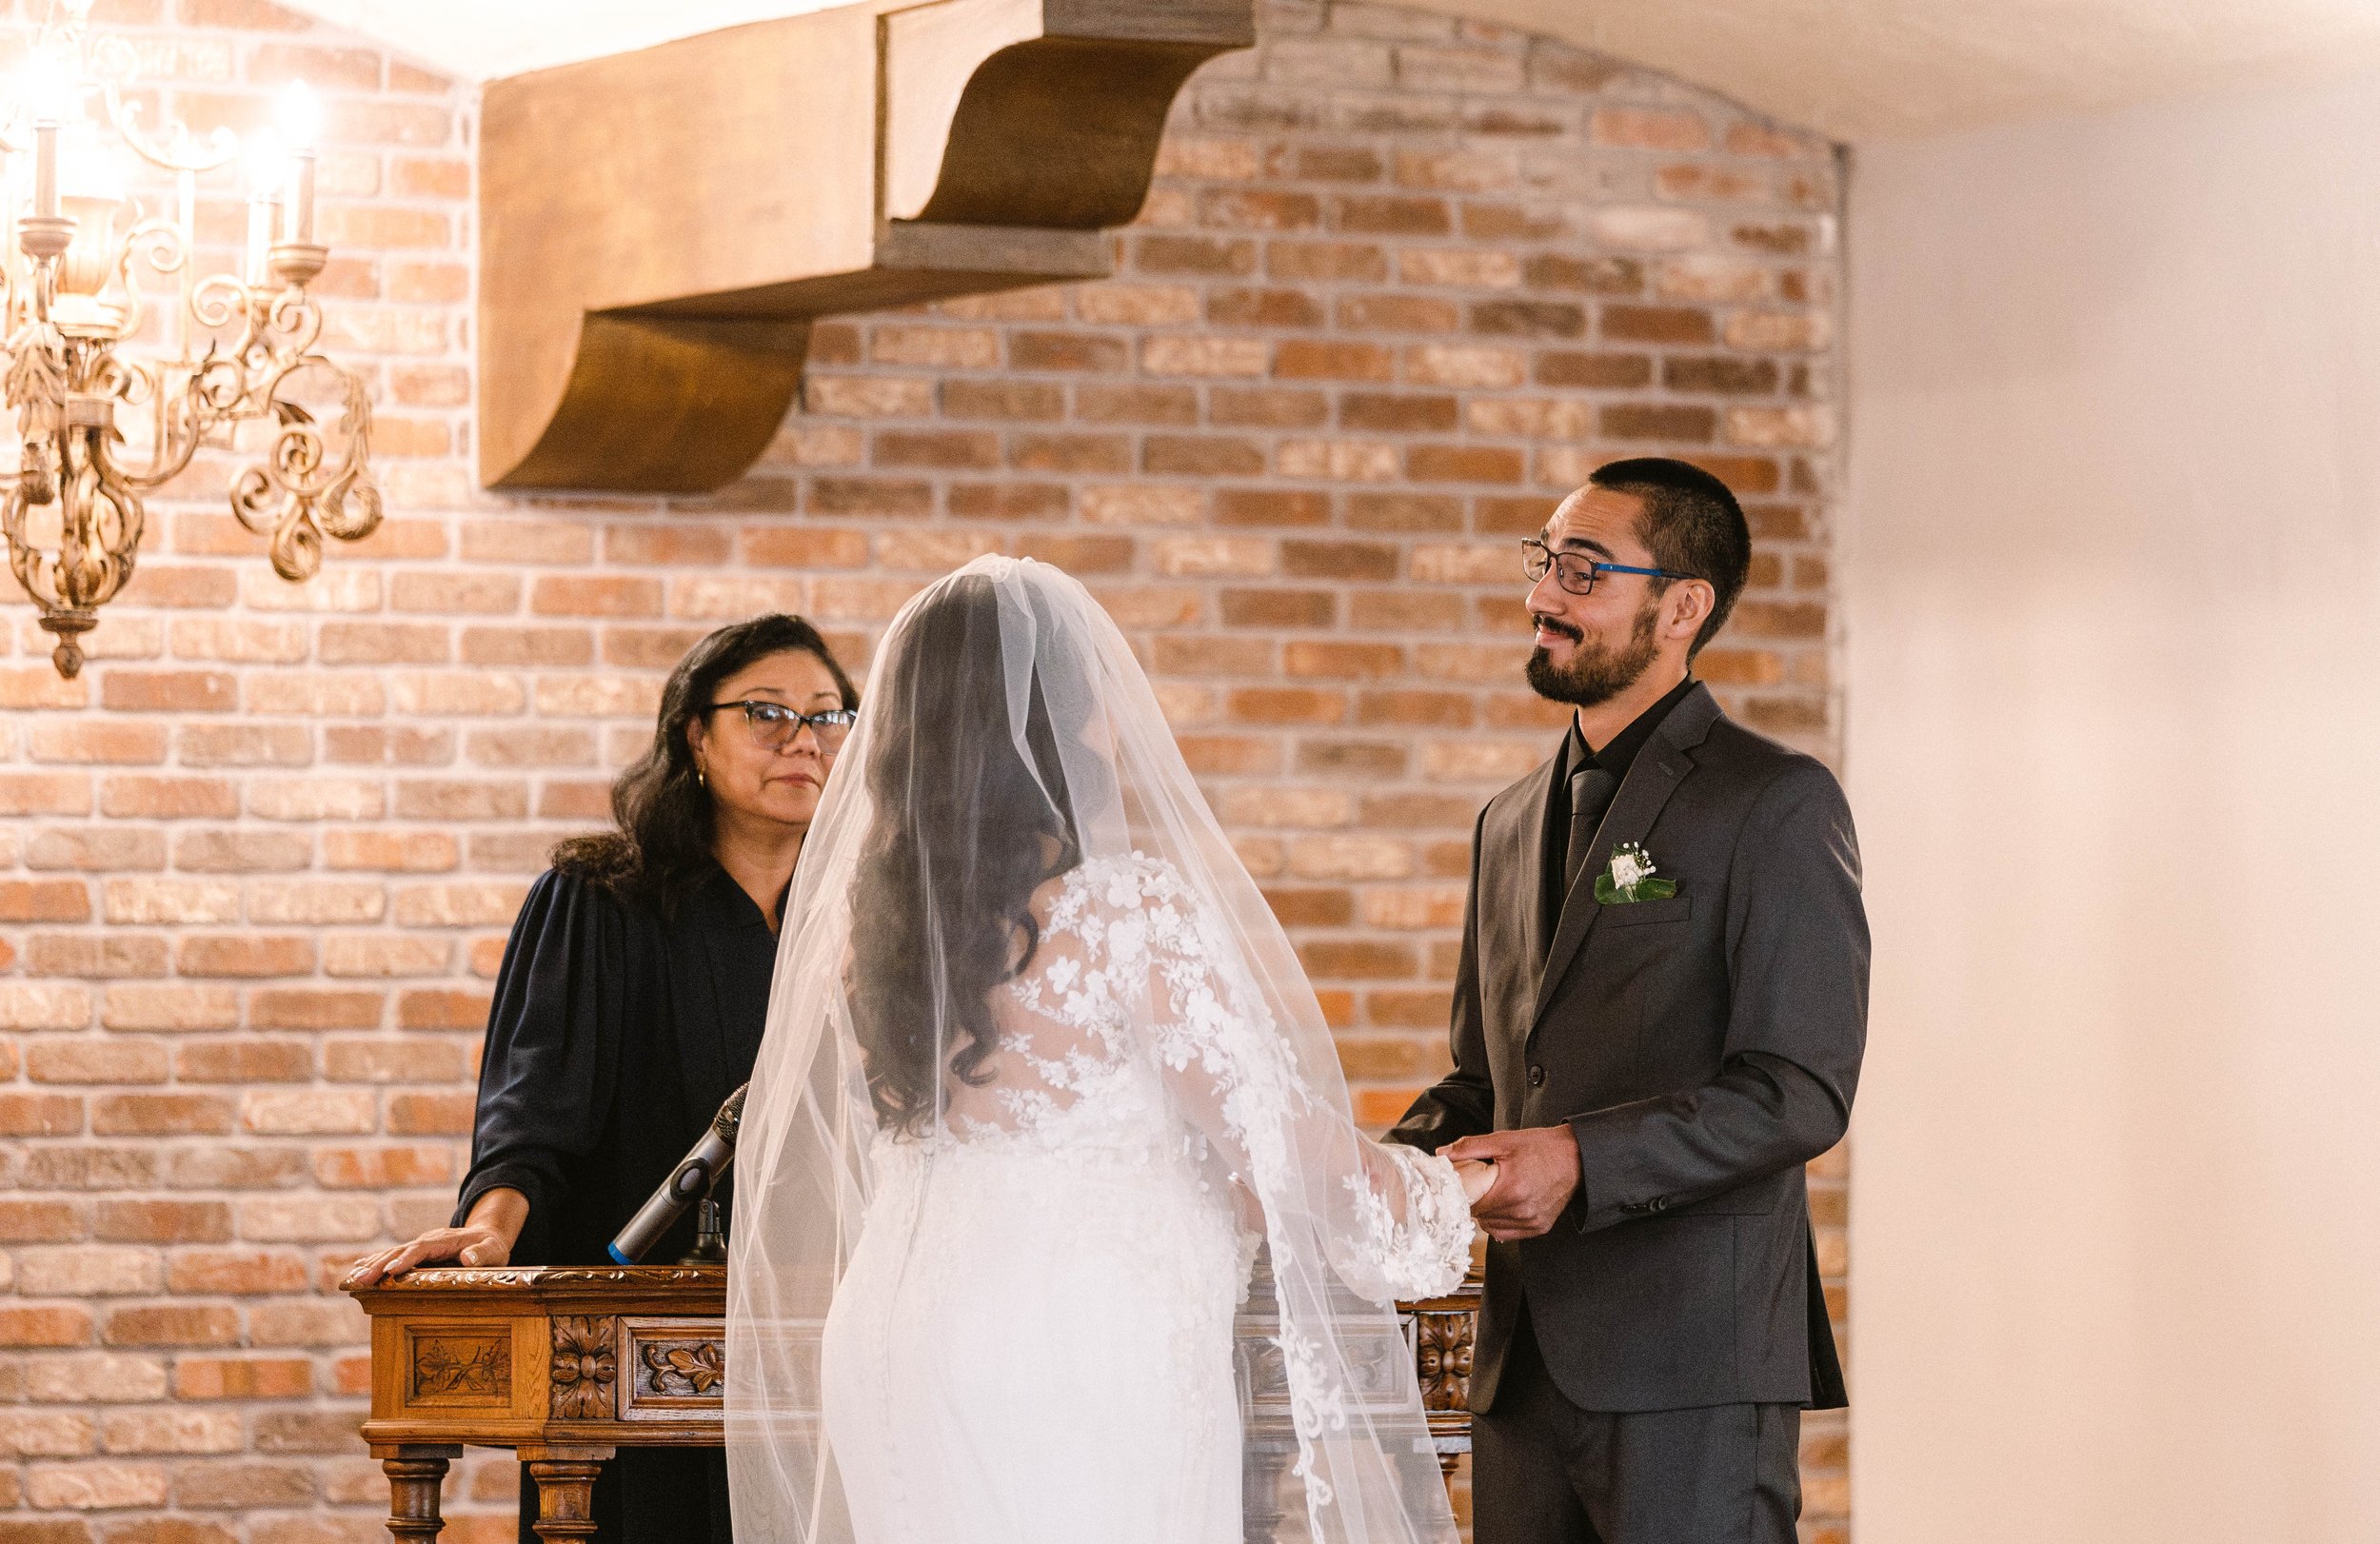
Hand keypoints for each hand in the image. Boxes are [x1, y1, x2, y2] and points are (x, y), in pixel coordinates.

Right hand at [342, 1223, 511, 1288]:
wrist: (487, 1235)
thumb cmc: (492, 1246)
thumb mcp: (494, 1250)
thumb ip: (482, 1254)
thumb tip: (467, 1258)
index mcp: (445, 1240)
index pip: (422, 1249)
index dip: (406, 1260)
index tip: (390, 1272)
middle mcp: (429, 1240)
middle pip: (401, 1251)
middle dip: (380, 1265)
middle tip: (360, 1279)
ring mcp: (421, 1245)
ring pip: (393, 1253)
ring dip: (373, 1264)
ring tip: (354, 1277)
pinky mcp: (417, 1252)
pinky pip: (394, 1256)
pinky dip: (376, 1262)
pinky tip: (359, 1269)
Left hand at [1445, 1126, 1580, 1240]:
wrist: (1576, 1157)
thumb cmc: (1541, 1147)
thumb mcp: (1503, 1141)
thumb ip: (1470, 1147)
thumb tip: (1442, 1153)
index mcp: (1510, 1190)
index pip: (1471, 1205)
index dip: (1463, 1196)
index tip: (1462, 1187)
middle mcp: (1522, 1211)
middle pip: (1481, 1217)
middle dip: (1475, 1204)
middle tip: (1477, 1189)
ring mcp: (1532, 1222)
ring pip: (1493, 1228)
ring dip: (1488, 1215)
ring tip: (1492, 1196)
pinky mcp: (1540, 1227)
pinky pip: (1510, 1233)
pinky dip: (1502, 1222)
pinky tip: (1504, 1206)